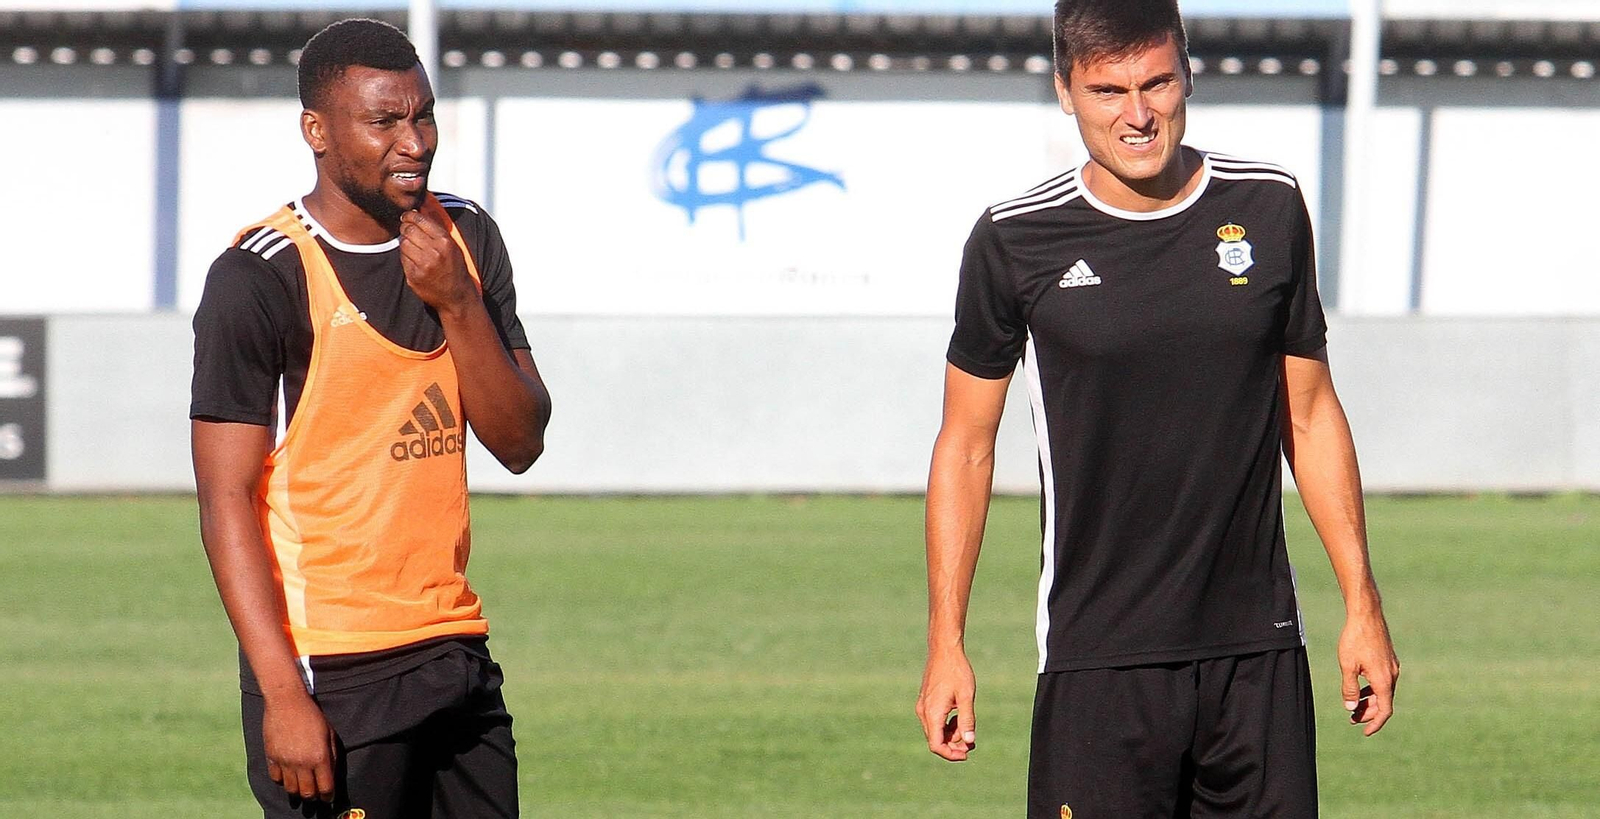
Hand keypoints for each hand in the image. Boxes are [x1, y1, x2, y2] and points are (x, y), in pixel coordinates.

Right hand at [261, 691, 338, 802]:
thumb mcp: (329, 734)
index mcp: (320, 757)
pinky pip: (276, 778)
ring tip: (302, 787)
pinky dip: (282, 780)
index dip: (329, 796)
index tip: (329, 797)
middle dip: (314, 797)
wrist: (287, 702)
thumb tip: (331, 774)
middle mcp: (302, 763)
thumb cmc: (312, 715)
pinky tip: (288, 776)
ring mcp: (285, 762)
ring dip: (298, 791)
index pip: (325, 787)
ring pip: (291, 789)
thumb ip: (332, 756)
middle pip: (307, 793)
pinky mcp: (272, 758)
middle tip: (316, 794)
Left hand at [399, 208, 476, 312]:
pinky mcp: (414, 276)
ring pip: (403, 244)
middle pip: (408, 230)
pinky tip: (414, 259)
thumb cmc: (456, 268)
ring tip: (413, 246)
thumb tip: (423, 208)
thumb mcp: (453, 246)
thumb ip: (438, 228)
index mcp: (445, 242)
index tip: (407, 215)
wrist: (456, 296)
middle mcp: (434, 253)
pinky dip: (406, 257)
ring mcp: (423, 266)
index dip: (410, 216)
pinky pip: (403, 259)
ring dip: (405, 242)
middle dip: (405, 228)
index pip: (420, 220)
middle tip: (406, 229)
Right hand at [916, 648, 976, 760]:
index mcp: (933, 713)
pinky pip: (934, 720)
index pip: (936, 745)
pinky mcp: (926, 701)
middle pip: (935, 740)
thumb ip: (967, 720)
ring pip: (935, 730)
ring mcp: (923, 706)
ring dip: (951, 733)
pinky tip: (958, 715)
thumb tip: (968, 741)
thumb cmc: (956, 671)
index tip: (966, 753)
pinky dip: (946, 724)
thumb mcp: (966, 697)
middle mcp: (924, 712)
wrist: (944, 650)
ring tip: (967, 725)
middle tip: (971, 741)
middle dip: (953, 745)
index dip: (950, 754)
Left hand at [1338, 610, 1399, 735]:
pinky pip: (1383, 681)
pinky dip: (1373, 689)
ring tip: (1354, 707)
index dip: (1375, 723)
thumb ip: (1350, 689)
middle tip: (1352, 719)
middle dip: (1369, 713)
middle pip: (1384, 703)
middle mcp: (1392, 675)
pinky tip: (1360, 688)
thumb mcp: (1347, 666)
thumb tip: (1351, 708)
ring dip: (1371, 702)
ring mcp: (1392, 667)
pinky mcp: (1388, 660)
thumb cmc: (1355, 639)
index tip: (1365, 732)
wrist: (1366, 615)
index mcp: (1384, 680)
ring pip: (1384, 692)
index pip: (1385, 710)